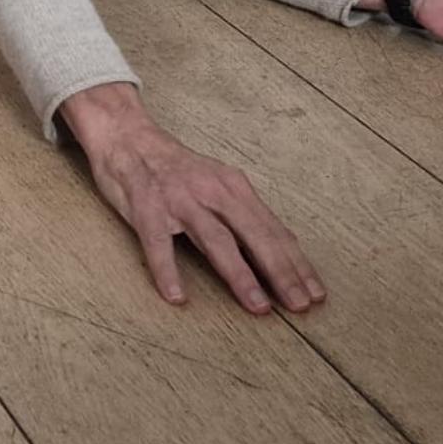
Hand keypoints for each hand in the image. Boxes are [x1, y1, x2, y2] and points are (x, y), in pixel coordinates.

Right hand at [59, 83, 321, 314]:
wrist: (126, 136)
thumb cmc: (174, 168)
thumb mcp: (217, 182)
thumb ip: (244, 213)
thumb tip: (283, 246)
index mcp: (233, 186)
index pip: (273, 230)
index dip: (296, 263)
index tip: (316, 293)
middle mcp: (211, 191)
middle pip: (254, 235)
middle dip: (281, 273)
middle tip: (300, 305)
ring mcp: (179, 199)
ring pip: (216, 240)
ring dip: (240, 275)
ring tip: (257, 307)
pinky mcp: (146, 208)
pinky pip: (158, 244)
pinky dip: (167, 270)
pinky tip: (176, 295)